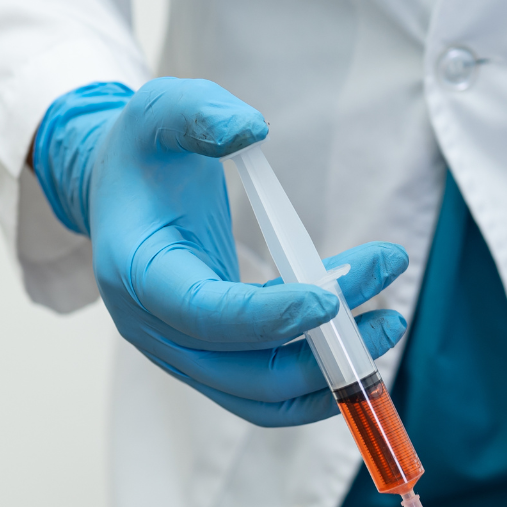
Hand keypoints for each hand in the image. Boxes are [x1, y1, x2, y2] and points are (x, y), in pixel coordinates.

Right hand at [33, 78, 409, 425]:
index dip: (266, 317)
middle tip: (388, 313)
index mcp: (136, 272)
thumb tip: (250, 128)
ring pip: (260, 394)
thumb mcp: (160, 111)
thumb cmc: (141, 154)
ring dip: (328, 374)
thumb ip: (200, 113)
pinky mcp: (208, 360)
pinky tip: (360, 344)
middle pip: (241, 369)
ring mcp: (180, 352)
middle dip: (320, 351)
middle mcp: (153, 328)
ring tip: (387, 324)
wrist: (117, 191)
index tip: (329, 299)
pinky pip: (263, 393)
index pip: (201, 313)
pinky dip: (314, 381)